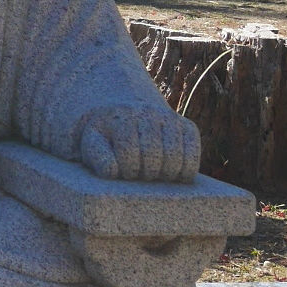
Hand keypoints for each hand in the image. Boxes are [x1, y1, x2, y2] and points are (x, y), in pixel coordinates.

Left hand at [79, 105, 200, 182]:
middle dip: (146, 173)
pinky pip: (193, 154)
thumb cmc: (107, 140)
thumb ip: (97, 157)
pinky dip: (186, 170)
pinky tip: (174, 174)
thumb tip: (113, 170)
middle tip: (141, 174)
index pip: (128, 152)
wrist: (126, 118)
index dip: (126, 170)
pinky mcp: (187, 126)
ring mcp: (168, 117)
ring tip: (155, 175)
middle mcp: (146, 111)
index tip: (124, 172)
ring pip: (174, 157)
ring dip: (165, 174)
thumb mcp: (92, 146)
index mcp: (119, 116)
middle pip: (153, 155)